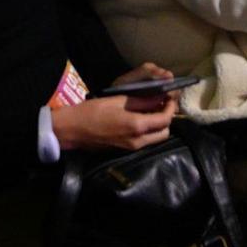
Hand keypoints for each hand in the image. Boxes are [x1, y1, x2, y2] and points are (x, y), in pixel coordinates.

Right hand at [52, 92, 176, 153]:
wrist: (74, 129)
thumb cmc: (94, 111)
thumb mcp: (119, 100)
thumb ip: (142, 101)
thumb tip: (160, 97)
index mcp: (137, 126)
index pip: (165, 120)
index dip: (171, 108)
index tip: (170, 97)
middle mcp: (138, 141)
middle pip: (164, 133)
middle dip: (166, 118)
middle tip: (161, 104)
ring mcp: (132, 147)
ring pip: (155, 138)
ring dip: (158, 125)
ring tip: (151, 109)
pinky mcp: (125, 149)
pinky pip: (145, 141)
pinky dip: (149, 131)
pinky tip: (141, 118)